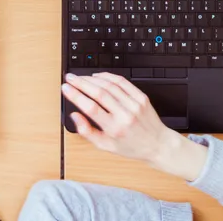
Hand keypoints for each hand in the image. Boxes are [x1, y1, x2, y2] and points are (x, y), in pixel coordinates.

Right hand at [61, 72, 207, 180]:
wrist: (157, 143)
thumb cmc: (131, 146)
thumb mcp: (105, 146)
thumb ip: (87, 131)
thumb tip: (75, 115)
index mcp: (114, 128)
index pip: (91, 108)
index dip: (76, 95)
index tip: (66, 88)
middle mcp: (125, 115)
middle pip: (99, 93)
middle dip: (81, 83)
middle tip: (70, 78)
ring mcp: (135, 104)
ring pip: (110, 85)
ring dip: (93, 78)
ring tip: (81, 77)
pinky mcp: (142, 97)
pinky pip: (123, 82)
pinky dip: (109, 76)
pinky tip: (98, 76)